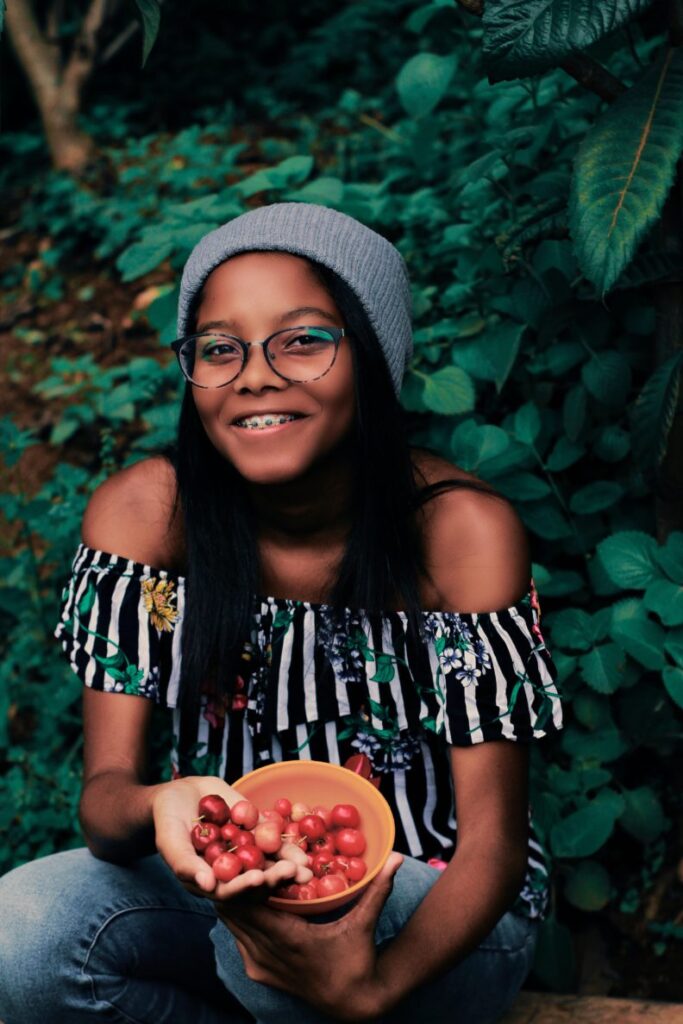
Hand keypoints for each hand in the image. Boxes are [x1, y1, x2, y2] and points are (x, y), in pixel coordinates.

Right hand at [152, 776, 306, 899]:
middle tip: (293, 874)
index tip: (259, 880)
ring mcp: (244, 853)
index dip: (244, 887)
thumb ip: (185, 863)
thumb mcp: (170, 839)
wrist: (180, 793)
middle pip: (255, 881)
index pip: (229, 891)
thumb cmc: (168, 819)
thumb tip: (208, 885)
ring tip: (306, 867)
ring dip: (288, 865)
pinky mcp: (254, 833)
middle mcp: (230, 872)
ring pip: (269, 863)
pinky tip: (303, 846)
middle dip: (274, 878)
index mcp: (209, 881)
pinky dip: (287, 844)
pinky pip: (273, 840)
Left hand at [216, 852, 403, 1021]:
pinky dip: (239, 917)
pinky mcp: (256, 972)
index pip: (253, 905)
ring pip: (231, 924)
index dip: (248, 880)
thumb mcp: (365, 923)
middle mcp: (268, 954)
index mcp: (290, 940)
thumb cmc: (358, 959)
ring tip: (241, 870)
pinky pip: (237, 937)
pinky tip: (248, 898)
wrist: (351, 1003)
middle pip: (234, 912)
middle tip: (242, 855)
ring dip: (236, 899)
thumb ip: (378, 888)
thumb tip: (397, 856)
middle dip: (237, 884)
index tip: (253, 856)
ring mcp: (259, 965)